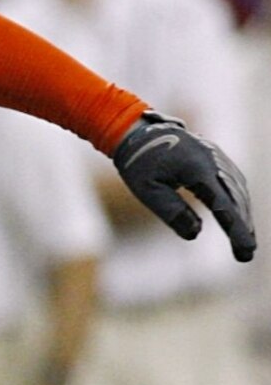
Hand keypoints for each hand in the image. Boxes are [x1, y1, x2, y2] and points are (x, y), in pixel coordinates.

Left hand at [113, 110, 254, 262]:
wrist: (138, 131)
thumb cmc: (139, 161)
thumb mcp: (148, 189)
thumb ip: (172, 211)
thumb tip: (196, 233)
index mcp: (199, 168)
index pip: (223, 204)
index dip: (235, 228)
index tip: (244, 249)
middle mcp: (214, 161)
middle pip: (236, 198)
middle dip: (243, 226)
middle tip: (247, 253)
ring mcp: (217, 158)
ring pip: (237, 190)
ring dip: (243, 215)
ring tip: (245, 241)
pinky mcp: (215, 159)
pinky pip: (232, 182)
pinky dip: (237, 201)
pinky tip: (238, 217)